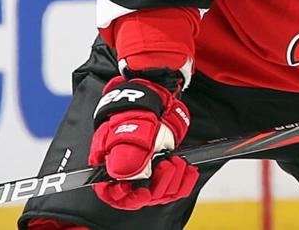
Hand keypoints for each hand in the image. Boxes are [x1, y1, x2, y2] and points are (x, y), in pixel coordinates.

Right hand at [89, 76, 197, 209]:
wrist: (154, 101)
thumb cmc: (134, 114)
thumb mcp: (125, 131)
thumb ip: (124, 155)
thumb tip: (124, 176)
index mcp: (109, 165)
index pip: (111, 193)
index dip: (126, 197)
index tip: (142, 192)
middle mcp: (127, 173)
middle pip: (140, 196)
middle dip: (157, 184)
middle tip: (166, 165)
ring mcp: (147, 173)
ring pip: (159, 193)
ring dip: (172, 180)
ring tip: (176, 160)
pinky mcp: (163, 171)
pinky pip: (175, 187)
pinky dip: (184, 181)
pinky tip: (189, 170)